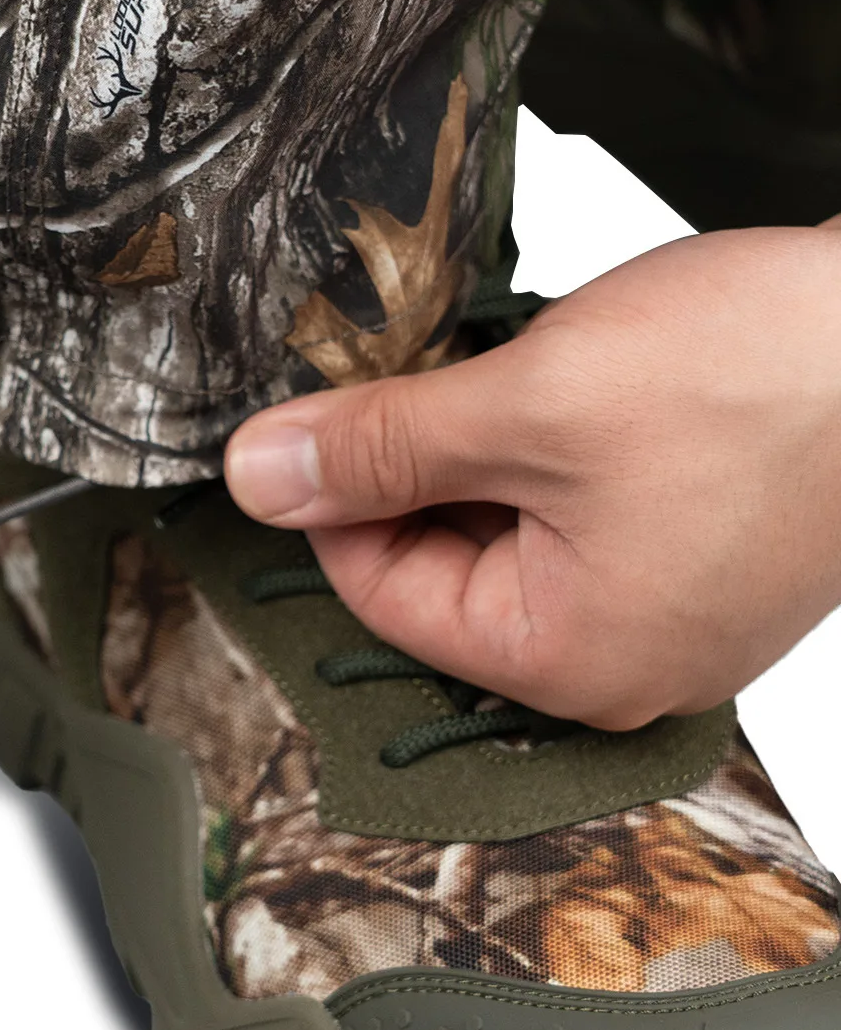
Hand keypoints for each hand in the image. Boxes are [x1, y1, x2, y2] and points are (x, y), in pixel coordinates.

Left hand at [225, 222, 840, 728]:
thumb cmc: (769, 376)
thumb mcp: (529, 404)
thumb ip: (381, 448)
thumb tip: (260, 479)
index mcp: (568, 660)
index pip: (380, 595)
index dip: (333, 499)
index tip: (315, 416)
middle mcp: (620, 662)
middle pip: (442, 568)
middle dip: (417, 465)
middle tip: (422, 368)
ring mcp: (668, 611)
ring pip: (510, 532)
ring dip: (483, 446)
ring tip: (519, 367)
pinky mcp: (701, 554)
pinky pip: (578, 516)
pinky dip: (548, 448)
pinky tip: (570, 383)